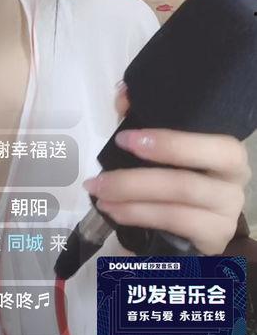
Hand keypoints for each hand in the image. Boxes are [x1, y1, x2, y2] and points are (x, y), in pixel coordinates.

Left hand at [83, 84, 251, 254]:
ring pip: (175, 206)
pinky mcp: (214, 237)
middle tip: (99, 177)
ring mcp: (227, 214)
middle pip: (187, 182)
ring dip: (130, 199)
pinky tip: (115, 211)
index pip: (212, 145)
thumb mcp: (163, 149)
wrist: (191, 226)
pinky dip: (138, 215)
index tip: (124, 138)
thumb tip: (123, 96)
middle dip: (136, 179)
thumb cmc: (178, 178)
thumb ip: (145, 120)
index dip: (169, 143)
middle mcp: (235, 182)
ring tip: (100, 194)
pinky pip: (173, 224)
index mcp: (227, 152)